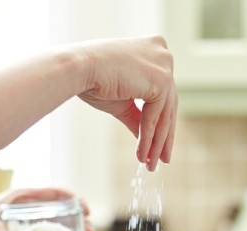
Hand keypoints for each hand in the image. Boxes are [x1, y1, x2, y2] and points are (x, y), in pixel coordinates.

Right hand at [76, 35, 177, 170]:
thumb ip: (138, 117)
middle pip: (168, 105)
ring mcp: (164, 65)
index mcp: (154, 50)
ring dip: (156, 142)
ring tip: (149, 164)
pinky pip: (156, 117)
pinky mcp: (161, 79)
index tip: (159, 145)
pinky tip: (142, 154)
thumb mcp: (122, 101)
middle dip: (163, 137)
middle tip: (160, 160)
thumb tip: (148, 140)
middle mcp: (163, 54)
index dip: (161, 122)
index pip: (163, 94)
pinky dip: (149, 138)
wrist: (78, 68)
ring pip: (164, 114)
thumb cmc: (92, 79)